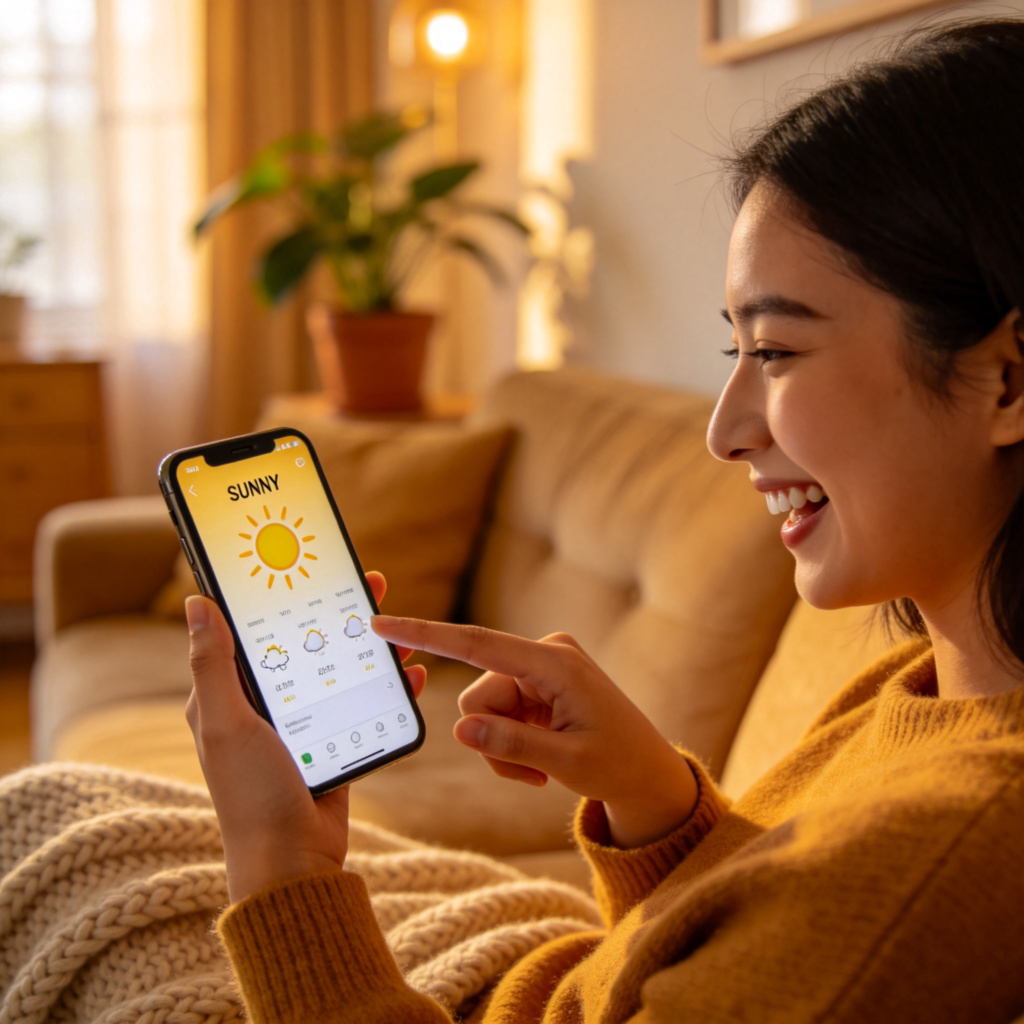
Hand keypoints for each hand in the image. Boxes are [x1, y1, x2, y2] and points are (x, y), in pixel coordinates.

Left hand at [185, 572, 426, 902]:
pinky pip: (361, 703)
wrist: (292, 863)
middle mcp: (263, 706)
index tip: (303, 567)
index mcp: (228, 696)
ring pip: (336, 669)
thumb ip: (214, 665)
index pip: (251, 631)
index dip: (277, 597)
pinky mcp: (332, 743)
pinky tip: (410, 674)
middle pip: (303, 643)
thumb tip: (198, 602)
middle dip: (334, 612)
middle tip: (367, 583)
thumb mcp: (228, 723)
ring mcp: (301, 725)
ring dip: (366, 647)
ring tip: (396, 626)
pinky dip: (385, 687)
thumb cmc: (251, 794)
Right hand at [370, 616, 696, 848]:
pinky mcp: (534, 686)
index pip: (476, 644)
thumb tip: (460, 729)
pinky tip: (542, 762)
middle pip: (477, 696)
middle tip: (531, 769)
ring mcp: (538, 670)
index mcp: (554, 661)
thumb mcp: (565, 763)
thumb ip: (510, 745)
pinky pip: (496, 718)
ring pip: (482, 713)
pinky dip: (510, 747)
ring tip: (541, 767)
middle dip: (492, 738)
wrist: (647, 773)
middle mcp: (542, 655)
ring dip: (502, 748)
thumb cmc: (618, 764)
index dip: (426, 633)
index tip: (382, 623)